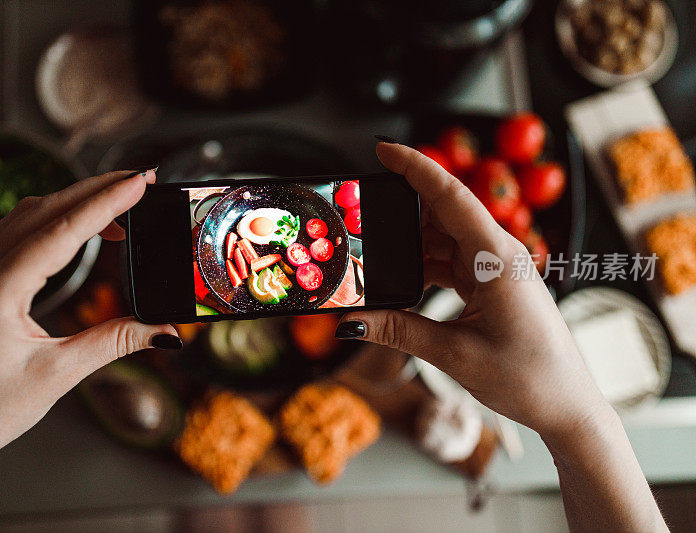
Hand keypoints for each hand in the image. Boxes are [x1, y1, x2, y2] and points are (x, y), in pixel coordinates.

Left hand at [0, 169, 178, 530]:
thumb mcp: (59, 374)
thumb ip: (114, 342)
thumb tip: (165, 329)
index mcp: (0, 290)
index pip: (64, 230)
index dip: (107, 203)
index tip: (141, 181)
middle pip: (47, 209)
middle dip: (96, 189)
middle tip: (141, 179)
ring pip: (31, 215)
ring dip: (75, 201)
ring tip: (119, 202)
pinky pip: (21, 233)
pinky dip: (56, 220)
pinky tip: (79, 229)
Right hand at [339, 142, 609, 440]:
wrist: (568, 405)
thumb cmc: (529, 377)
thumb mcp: (454, 353)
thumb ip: (399, 331)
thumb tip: (352, 320)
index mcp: (497, 258)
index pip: (450, 195)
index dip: (414, 167)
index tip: (382, 149)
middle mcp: (500, 253)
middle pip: (441, 214)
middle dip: (400, 216)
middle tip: (361, 224)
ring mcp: (498, 267)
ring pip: (443, 240)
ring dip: (410, 250)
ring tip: (377, 267)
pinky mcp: (494, 282)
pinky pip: (452, 261)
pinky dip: (425, 269)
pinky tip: (403, 286)